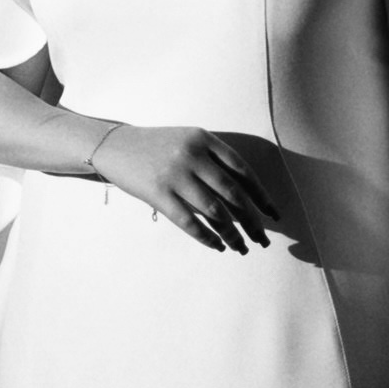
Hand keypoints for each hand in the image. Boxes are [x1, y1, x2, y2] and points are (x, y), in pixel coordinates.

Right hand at [91, 125, 279, 253]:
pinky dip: (207, 237)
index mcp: (205, 139)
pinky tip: (218, 246)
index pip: (242, 170)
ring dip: (232, 233)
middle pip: (232, 194)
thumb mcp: (189, 141)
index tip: (273, 214)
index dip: (260, 195)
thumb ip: (214, 161)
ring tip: (242, 248)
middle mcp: (193, 155)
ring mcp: (175, 174)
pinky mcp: (158, 193)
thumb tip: (246, 199)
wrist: (115, 145)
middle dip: (252, 220)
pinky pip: (188, 221)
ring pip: (214, 211)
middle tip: (263, 239)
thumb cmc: (158, 147)